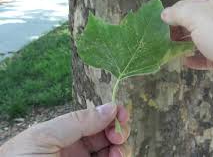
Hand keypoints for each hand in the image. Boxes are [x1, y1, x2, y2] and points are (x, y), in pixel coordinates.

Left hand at [0, 103, 130, 156]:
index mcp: (63, 134)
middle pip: (106, 135)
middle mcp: (75, 149)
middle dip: (117, 130)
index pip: (93, 119)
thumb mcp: (44, 136)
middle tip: (119, 136)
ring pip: (111, 151)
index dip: (110, 114)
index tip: (123, 114)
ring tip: (118, 152)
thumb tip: (111, 107)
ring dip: (121, 148)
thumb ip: (78, 121)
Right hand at [162, 0, 212, 100]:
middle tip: (165, 36)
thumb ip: (178, 12)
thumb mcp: (196, 15)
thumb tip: (165, 14)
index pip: (197, 0)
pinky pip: (211, 57)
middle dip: (182, 28)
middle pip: (201, 20)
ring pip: (206, 39)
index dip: (179, 10)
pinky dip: (198, 59)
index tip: (164, 21)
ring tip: (171, 48)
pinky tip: (185, 61)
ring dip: (188, 44)